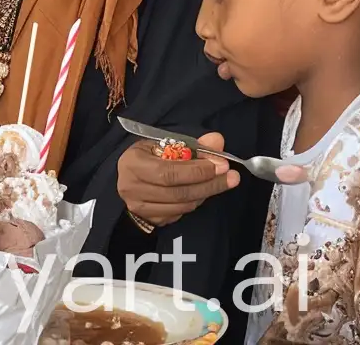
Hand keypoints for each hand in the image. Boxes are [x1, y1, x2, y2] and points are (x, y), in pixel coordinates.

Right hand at [115, 135, 234, 229]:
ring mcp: (142, 207)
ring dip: (206, 193)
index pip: (169, 172)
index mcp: (134, 163)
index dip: (197, 170)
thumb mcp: (161, 144)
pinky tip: (204, 192)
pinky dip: (196, 202)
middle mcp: (134, 187)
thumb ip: (190, 144)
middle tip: (231, 176)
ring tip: (222, 182)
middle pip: (179, 191)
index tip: (221, 164)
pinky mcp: (152, 219)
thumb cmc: (145, 157)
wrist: (128, 181)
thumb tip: (217, 140)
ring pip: (182, 205)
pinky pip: (180, 214)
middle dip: (209, 183)